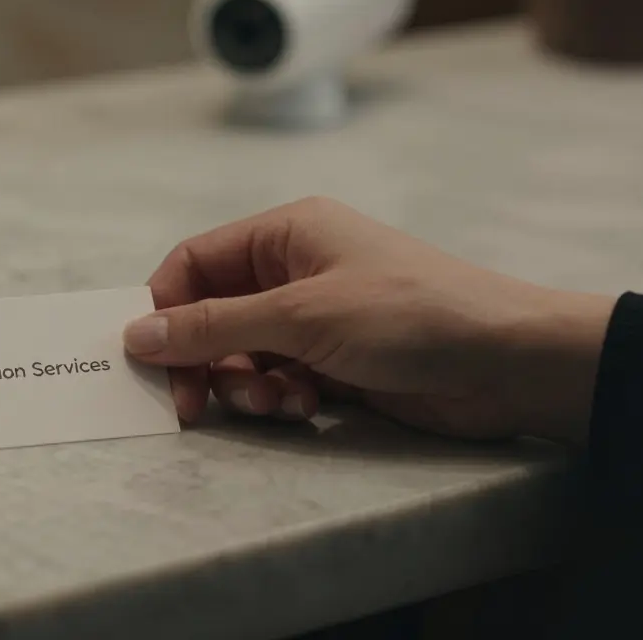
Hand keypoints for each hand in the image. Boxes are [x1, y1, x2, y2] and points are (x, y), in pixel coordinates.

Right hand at [123, 197, 614, 444]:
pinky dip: (280, 398)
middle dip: (205, 361)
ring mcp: (314, 318)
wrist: (506, 363)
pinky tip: (308, 408)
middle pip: (212, 315)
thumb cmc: (404, 315)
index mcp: (284, 235)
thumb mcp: (300, 316)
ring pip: (242, 355)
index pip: (194, 263)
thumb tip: (136, 334)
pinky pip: (277, 379)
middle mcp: (293, 271)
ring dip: (246, 386)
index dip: (165, 309)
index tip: (150, 358)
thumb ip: (214, 327)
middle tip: (194, 407)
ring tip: (279, 403)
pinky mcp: (333, 362)